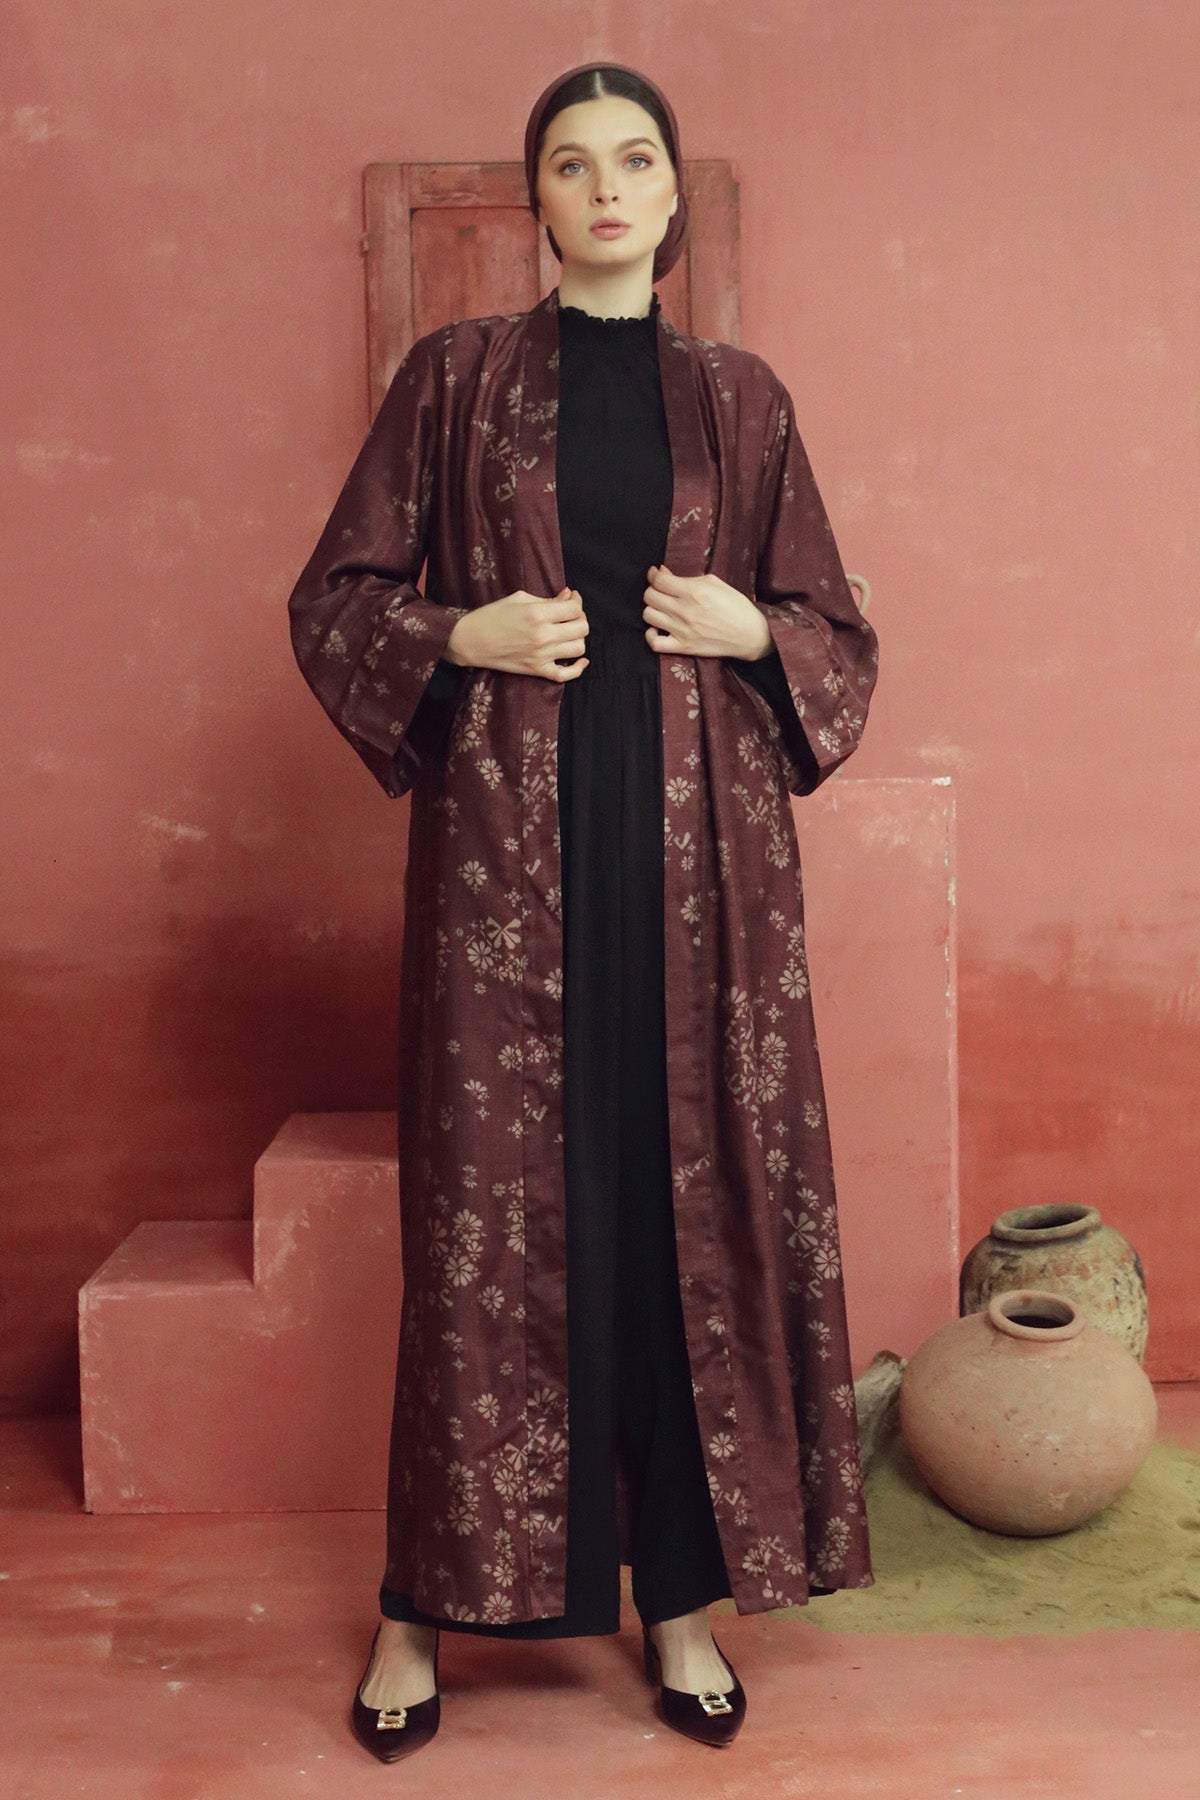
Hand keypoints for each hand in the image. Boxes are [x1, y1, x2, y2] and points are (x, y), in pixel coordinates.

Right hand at [445, 588, 588, 679]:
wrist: (470, 641)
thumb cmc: (492, 616)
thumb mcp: (519, 599)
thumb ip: (546, 599)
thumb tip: (568, 596)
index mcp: (538, 613)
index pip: (574, 608)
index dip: (576, 601)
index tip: (571, 599)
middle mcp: (543, 635)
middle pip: (582, 628)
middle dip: (579, 618)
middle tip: (569, 615)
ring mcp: (541, 655)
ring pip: (579, 648)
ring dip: (577, 639)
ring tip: (568, 633)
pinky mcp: (537, 670)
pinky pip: (566, 674)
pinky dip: (577, 668)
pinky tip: (580, 660)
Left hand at [642, 564, 773, 659]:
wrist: (750, 634)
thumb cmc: (735, 606)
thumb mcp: (715, 583)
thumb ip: (688, 577)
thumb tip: (663, 572)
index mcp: (694, 591)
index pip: (659, 580)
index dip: (653, 575)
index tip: (655, 575)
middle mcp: (685, 610)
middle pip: (650, 596)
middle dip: (652, 590)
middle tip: (661, 591)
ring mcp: (683, 630)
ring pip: (648, 616)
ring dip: (652, 609)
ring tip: (661, 609)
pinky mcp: (684, 647)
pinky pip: (655, 643)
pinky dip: (651, 636)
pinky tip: (658, 629)